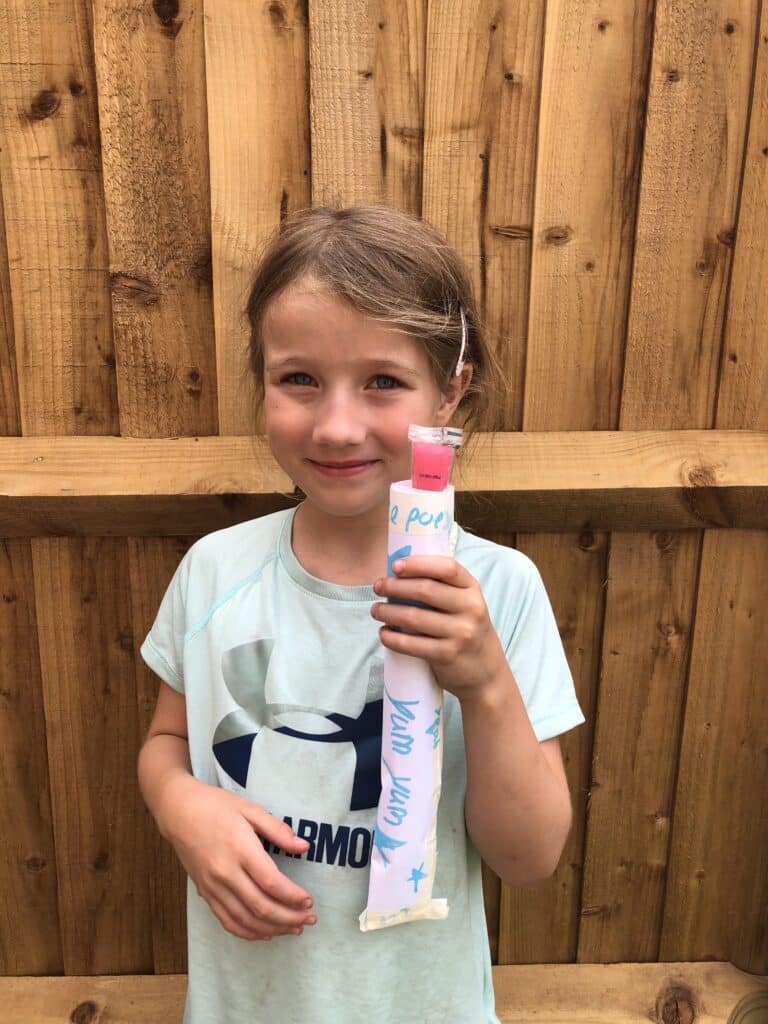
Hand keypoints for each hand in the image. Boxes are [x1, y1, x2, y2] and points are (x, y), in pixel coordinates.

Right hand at [159, 775, 316, 940]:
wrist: (178, 812)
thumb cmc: (216, 806)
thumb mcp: (250, 809)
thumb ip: (278, 830)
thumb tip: (304, 846)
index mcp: (240, 849)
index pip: (271, 883)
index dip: (293, 897)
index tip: (310, 900)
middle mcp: (225, 873)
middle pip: (261, 907)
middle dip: (289, 918)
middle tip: (310, 919)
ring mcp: (213, 887)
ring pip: (245, 919)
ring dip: (272, 928)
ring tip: (294, 929)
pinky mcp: (205, 893)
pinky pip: (227, 921)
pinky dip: (248, 932)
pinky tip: (265, 932)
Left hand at [371, 555, 506, 701]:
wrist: (487, 674)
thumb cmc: (467, 631)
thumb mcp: (466, 604)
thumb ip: (443, 589)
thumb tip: (399, 575)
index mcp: (473, 590)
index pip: (447, 568)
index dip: (418, 564)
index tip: (395, 566)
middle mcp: (470, 609)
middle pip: (425, 590)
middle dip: (394, 586)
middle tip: (378, 587)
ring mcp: (460, 633)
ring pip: (413, 617)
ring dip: (387, 611)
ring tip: (375, 610)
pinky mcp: (447, 655)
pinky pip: (410, 644)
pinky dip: (391, 638)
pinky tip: (384, 633)